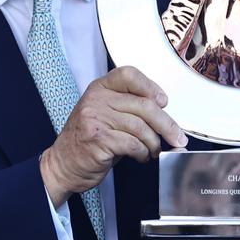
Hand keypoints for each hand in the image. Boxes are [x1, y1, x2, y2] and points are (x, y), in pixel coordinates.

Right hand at [40, 66, 186, 205]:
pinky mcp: (98, 139)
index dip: (150, 86)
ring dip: (153, 142)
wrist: (63, 165)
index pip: (129, 74)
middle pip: (143, 105)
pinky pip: (132, 144)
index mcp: (99, 88)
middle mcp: (96, 99)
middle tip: (176, 137)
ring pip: (141, 127)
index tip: (163, 102)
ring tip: (153, 150)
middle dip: (166, 124)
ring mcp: (95, 118)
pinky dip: (142, 152)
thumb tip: (163, 116)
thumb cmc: (87, 141)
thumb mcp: (104, 115)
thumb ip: (128, 109)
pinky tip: (140, 156)